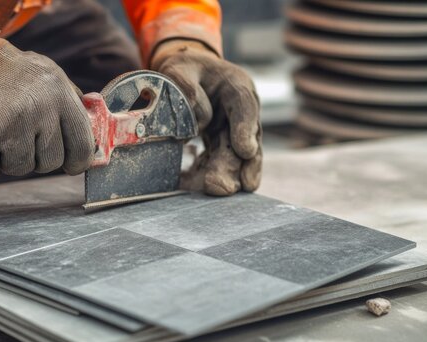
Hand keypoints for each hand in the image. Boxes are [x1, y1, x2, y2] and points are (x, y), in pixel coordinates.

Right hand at [0, 37, 94, 178]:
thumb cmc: (7, 71)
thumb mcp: (48, 75)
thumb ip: (71, 102)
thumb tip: (92, 133)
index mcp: (59, 95)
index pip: (81, 145)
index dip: (77, 162)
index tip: (70, 166)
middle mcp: (38, 111)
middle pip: (49, 163)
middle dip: (36, 158)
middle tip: (20, 140)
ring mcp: (9, 127)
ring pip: (19, 169)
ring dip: (7, 159)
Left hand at [151, 40, 261, 195]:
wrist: (188, 77)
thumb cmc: (185, 70)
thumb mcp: (180, 66)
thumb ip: (183, 80)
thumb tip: (189, 102)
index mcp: (236, 84)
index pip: (245, 105)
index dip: (246, 128)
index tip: (246, 151)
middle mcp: (241, 110)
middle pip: (244, 138)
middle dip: (236, 164)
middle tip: (226, 185)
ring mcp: (234, 130)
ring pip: (236, 156)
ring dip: (230, 175)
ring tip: (221, 190)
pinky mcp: (223, 145)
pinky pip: (221, 162)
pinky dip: (216, 176)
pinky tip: (210, 189)